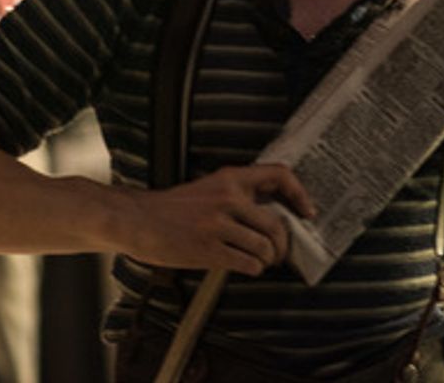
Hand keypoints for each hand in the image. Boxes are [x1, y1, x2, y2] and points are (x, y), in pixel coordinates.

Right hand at [120, 165, 314, 275]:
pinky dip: (253, 269)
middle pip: (276, 224)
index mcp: (229, 179)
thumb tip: (272, 216)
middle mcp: (227, 198)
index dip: (299, 194)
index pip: (278, 175)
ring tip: (260, 262)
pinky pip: (248, 264)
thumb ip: (237, 196)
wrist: (136, 220)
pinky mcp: (208, 250)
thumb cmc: (172, 209)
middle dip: (282, 245)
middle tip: (278, 253)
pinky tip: (244, 267)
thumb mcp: (207, 189)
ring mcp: (218, 225)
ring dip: (267, 260)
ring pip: (265, 247)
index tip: (307, 211)